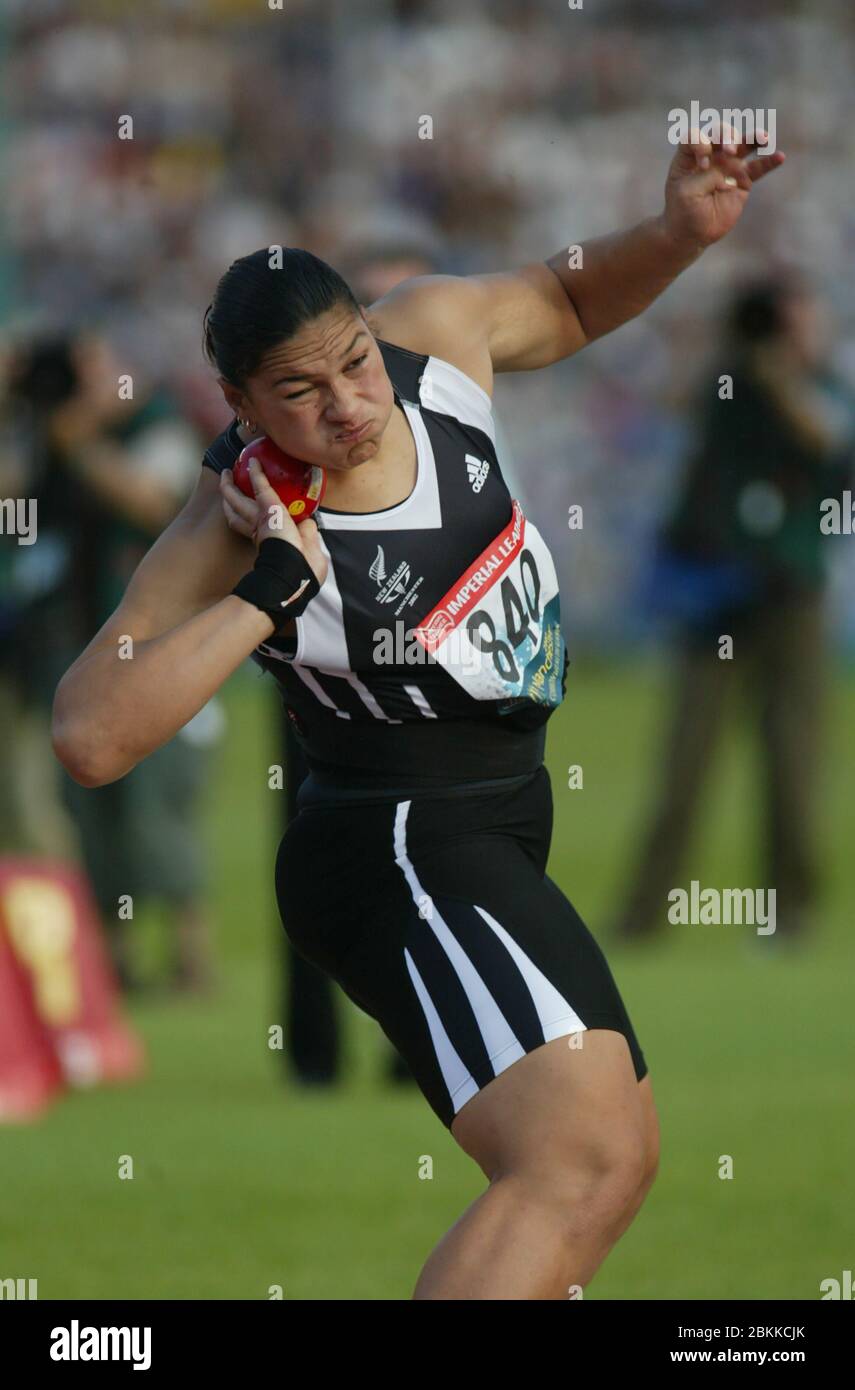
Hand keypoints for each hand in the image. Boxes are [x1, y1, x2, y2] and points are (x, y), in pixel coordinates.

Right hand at [220, 458, 327, 588]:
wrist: (295, 568)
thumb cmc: (303, 567)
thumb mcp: (308, 551)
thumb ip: (307, 534)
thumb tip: (308, 522)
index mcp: (268, 542)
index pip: (251, 530)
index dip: (247, 521)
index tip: (248, 514)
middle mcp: (259, 530)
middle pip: (237, 513)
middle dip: (230, 501)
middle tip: (226, 488)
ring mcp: (260, 518)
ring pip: (237, 500)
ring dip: (230, 486)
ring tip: (225, 474)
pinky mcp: (268, 506)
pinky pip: (260, 485)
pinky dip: (257, 473)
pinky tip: (253, 461)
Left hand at [661, 124, 785, 253]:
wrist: (693, 233)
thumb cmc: (683, 210)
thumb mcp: (687, 192)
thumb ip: (706, 175)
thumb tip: (731, 162)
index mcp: (690, 155)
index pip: (695, 136)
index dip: (700, 142)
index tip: (703, 163)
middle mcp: (710, 155)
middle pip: (721, 133)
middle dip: (727, 136)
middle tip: (729, 151)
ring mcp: (728, 166)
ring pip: (744, 144)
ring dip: (753, 138)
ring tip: (763, 138)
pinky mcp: (743, 180)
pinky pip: (758, 168)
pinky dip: (769, 162)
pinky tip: (779, 157)